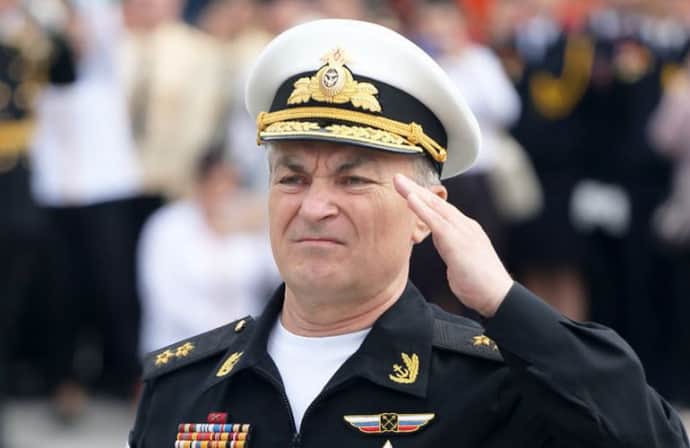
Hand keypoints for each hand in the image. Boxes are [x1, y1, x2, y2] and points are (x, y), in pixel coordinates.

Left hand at [394, 174, 512, 316]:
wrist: (497, 296)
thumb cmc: (479, 283)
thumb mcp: (460, 261)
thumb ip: (451, 248)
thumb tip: (444, 245)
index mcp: (465, 230)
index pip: (441, 210)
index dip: (423, 198)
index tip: (406, 189)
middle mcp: (465, 226)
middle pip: (437, 203)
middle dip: (416, 189)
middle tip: (397, 177)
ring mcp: (463, 232)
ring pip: (435, 207)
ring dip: (415, 193)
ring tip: (398, 181)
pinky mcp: (458, 242)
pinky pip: (436, 222)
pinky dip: (422, 209)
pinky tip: (409, 199)